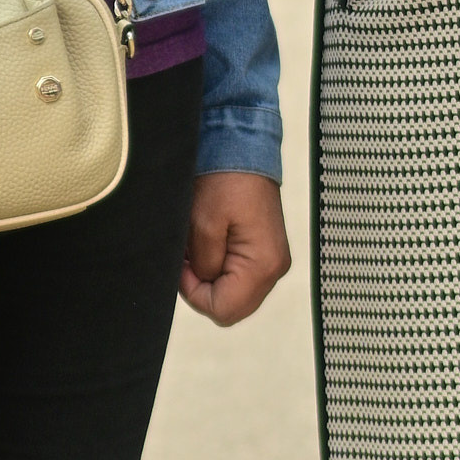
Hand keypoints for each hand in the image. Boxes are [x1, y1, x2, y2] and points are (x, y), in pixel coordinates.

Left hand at [180, 171, 290, 325]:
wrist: (244, 149)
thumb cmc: (225, 181)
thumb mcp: (202, 225)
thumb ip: (203, 266)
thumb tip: (204, 283)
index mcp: (262, 265)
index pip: (224, 310)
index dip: (195, 295)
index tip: (184, 266)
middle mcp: (274, 268)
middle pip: (232, 308)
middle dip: (204, 289)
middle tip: (189, 259)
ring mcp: (273, 261)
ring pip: (236, 295)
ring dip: (212, 279)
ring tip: (199, 248)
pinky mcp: (267, 252)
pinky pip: (242, 278)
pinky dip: (221, 269)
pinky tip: (211, 245)